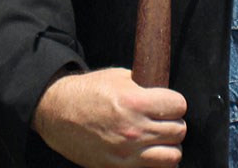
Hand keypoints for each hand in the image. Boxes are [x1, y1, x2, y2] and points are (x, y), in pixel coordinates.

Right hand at [31, 67, 186, 166]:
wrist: (59, 113)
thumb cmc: (90, 92)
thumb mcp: (119, 77)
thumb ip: (145, 87)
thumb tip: (166, 95)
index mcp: (134, 102)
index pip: (178, 105)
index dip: (175, 102)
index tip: (169, 102)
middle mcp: (134, 129)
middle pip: (178, 130)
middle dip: (173, 122)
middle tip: (163, 118)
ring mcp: (127, 153)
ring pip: (173, 156)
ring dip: (169, 145)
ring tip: (159, 137)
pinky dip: (157, 161)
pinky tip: (149, 151)